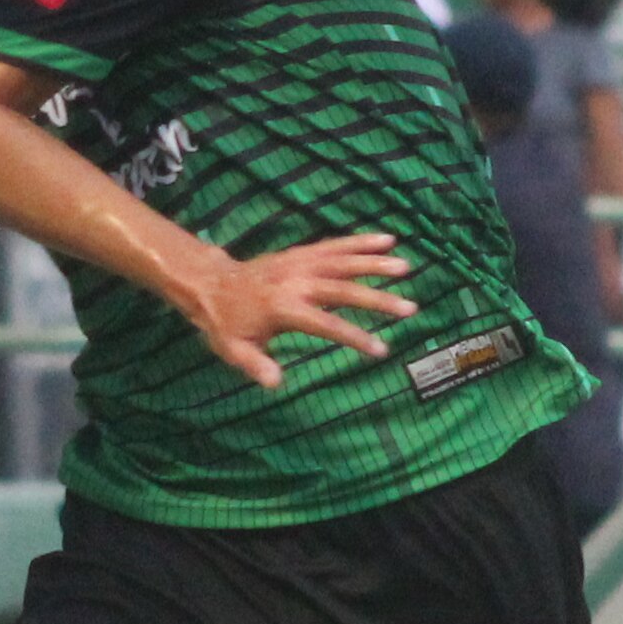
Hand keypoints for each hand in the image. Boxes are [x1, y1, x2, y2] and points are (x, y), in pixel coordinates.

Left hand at [177, 231, 408, 387]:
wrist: (211, 284)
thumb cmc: (225, 324)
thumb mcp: (234, 350)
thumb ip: (256, 366)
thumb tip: (276, 383)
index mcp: (283, 308)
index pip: (326, 324)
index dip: (355, 337)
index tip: (382, 349)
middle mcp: (296, 281)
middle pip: (344, 289)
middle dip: (379, 299)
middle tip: (410, 308)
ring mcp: (300, 263)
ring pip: (343, 261)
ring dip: (376, 263)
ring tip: (406, 267)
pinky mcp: (302, 253)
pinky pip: (335, 245)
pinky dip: (360, 241)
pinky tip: (387, 240)